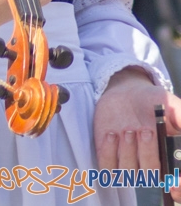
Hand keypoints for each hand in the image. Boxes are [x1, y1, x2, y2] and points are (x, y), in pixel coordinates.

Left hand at [94, 67, 180, 195]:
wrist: (126, 94)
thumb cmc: (152, 101)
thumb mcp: (170, 105)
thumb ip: (179, 116)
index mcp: (170, 157)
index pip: (177, 184)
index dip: (178, 187)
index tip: (175, 181)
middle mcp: (151, 164)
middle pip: (151, 176)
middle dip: (148, 154)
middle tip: (145, 130)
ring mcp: (129, 162)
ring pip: (128, 174)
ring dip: (127, 153)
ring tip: (128, 130)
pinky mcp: (108, 156)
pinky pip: (106, 167)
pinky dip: (108, 153)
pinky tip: (111, 134)